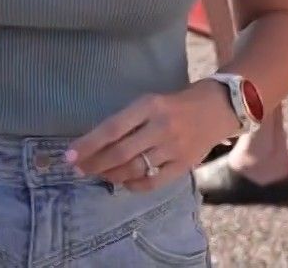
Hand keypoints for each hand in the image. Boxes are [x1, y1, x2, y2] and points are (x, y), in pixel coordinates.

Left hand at [65, 81, 242, 193]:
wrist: (218, 107)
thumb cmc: (176, 103)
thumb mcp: (149, 102)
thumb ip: (127, 120)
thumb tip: (96, 143)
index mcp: (149, 106)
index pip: (111, 128)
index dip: (88, 144)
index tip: (69, 156)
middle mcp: (161, 127)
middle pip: (120, 152)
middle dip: (94, 164)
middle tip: (78, 170)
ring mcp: (174, 148)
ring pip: (135, 168)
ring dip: (111, 175)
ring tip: (98, 174)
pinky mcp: (185, 164)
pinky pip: (154, 181)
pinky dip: (135, 185)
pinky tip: (124, 183)